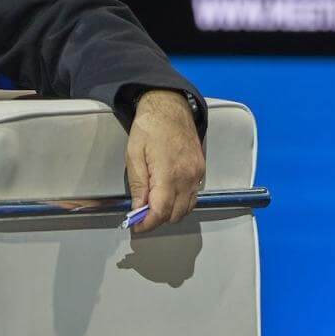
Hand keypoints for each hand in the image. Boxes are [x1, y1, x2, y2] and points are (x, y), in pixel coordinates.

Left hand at [125, 90, 205, 232]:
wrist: (171, 108)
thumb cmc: (151, 127)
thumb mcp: (134, 154)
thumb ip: (138, 184)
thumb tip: (138, 209)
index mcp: (168, 172)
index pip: (161, 210)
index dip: (148, 224)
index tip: (137, 227)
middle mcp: (187, 176)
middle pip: (174, 214)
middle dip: (157, 220)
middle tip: (141, 217)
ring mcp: (196, 174)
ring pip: (186, 209)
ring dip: (169, 213)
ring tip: (153, 206)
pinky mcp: (201, 171)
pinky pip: (193, 197)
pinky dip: (180, 203)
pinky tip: (167, 197)